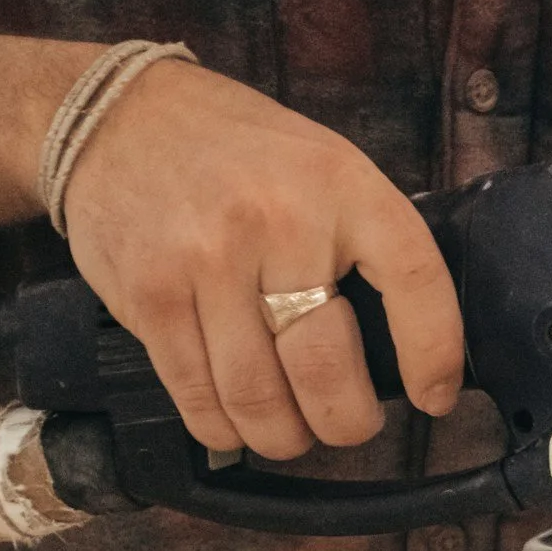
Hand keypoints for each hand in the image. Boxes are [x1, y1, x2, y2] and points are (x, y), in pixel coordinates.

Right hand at [61, 60, 462, 458]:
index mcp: (342, 186)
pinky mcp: (150, 295)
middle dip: (345, 421)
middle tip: (347, 425)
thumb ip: (361, 238)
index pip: (414, 281)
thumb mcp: (323, 164)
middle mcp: (277, 223)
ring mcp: (207, 261)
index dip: (432, 354)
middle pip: (325, 367)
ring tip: (290, 432)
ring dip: (282, 436)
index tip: (434, 396)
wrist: (117, 114)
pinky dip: (222, 426)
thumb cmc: (236, 150)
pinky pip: (196, 393)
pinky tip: (235, 423)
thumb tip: (401, 344)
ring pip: (257, 397)